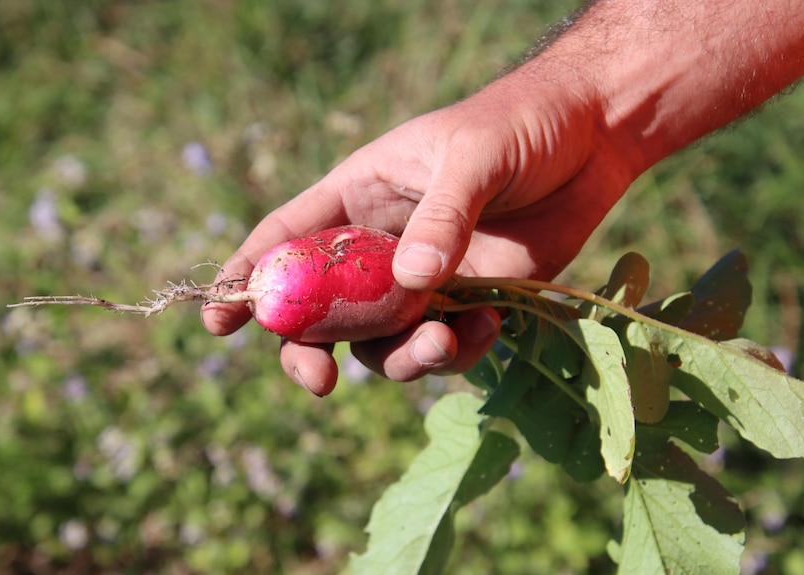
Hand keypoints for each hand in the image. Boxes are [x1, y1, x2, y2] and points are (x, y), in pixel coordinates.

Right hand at [201, 65, 634, 395]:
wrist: (594, 136)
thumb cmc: (521, 122)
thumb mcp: (475, 154)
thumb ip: (443, 215)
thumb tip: (412, 284)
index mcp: (358, 195)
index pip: (286, 238)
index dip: (248, 279)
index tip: (217, 323)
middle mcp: (378, 245)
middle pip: (320, 310)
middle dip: (309, 351)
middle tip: (319, 382)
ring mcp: (421, 281)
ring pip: (381, 343)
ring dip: (402, 358)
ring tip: (441, 340)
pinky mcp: (467, 304)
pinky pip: (442, 348)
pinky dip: (457, 354)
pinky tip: (491, 328)